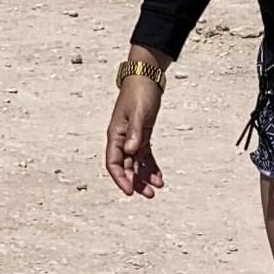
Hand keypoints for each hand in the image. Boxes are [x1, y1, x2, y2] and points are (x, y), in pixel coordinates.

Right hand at [104, 75, 165, 198]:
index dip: (120, 178)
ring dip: (144, 177)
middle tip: (149, 194)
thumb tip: (131, 151)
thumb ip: (135, 132)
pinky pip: (145, 156)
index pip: (114, 163)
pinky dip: (151, 167)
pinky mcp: (142, 136)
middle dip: (136, 182)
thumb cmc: (139, 93)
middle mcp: (122, 140)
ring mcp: (132, 139)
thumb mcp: (139, 113)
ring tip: (157, 188)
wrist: (146, 79)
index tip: (130, 191)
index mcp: (116, 135)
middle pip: (126, 167)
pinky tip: (159, 176)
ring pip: (136, 164)